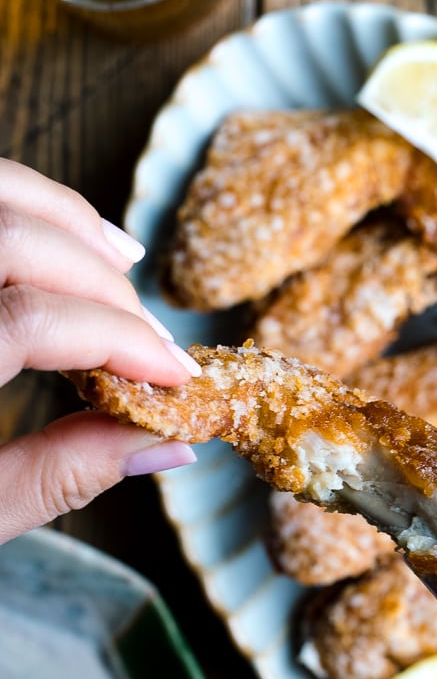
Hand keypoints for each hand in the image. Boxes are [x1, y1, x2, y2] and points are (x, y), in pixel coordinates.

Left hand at [0, 158, 198, 542]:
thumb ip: (58, 475)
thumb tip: (166, 444)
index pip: (30, 322)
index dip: (122, 342)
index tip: (177, 376)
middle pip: (12, 244)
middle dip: (105, 289)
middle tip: (156, 344)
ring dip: (64, 220)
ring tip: (124, 263)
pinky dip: (16, 203)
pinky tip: (55, 236)